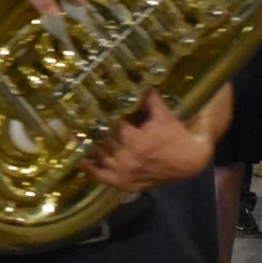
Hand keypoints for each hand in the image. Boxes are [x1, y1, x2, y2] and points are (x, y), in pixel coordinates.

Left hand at [79, 91, 210, 193]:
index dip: (100, 114)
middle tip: (76, 117)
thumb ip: (149, 98)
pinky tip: (78, 159)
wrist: (189, 162)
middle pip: (101, 141)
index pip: (111, 125)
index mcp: (137, 140)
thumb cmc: (176, 135)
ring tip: (72, 133)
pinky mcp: (124, 183)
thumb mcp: (164, 114)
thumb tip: (140, 78)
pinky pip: (101, 176)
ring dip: (86, 146)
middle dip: (91, 129)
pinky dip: (89, 168)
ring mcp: (125, 173)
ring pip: (99, 157)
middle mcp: (128, 159)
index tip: (89, 105)